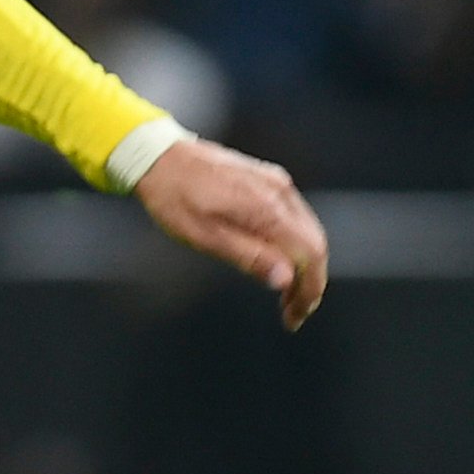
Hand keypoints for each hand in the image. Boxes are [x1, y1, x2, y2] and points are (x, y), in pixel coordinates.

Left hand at [134, 136, 328, 328]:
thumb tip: (286, 280)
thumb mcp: (205, 236)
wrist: (158, 156)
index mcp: (267, 209)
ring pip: (307, 230)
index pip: (311, 254)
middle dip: (309, 283)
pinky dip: (294, 243)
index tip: (294, 317)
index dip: (309, 291)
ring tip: (286, 292)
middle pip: (314, 244)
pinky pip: (294, 216)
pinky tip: (278, 259)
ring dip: (303, 264)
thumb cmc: (175, 198)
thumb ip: (249, 257)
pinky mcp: (267, 178)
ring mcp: (275, 182)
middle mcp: (280, 192)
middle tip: (291, 312)